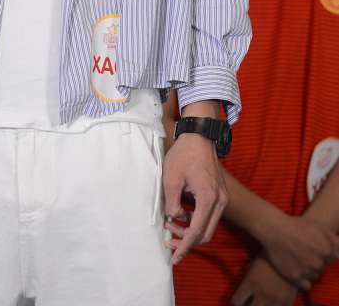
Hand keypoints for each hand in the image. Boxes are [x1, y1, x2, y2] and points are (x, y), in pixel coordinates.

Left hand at [163, 133, 227, 262]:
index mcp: (208, 198)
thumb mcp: (171, 178)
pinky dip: (196, 221)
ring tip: (171, 226)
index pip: (197, 231)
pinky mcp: (219, 194)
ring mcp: (222, 197)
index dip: (185, 246)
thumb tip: (174, 218)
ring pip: (208, 226)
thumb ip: (172, 203)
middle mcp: (220, 201)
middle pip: (206, 233)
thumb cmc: (184, 154)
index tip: (175, 257)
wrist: (199, 135)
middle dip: (187, 241)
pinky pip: (209, 215)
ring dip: (191, 231)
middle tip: (169, 242)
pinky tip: (181, 216)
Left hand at [230, 255, 297, 305]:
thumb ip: (248, 273)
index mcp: (250, 283)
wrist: (291, 254)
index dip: (236, 301)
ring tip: (261, 302)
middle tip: (248, 302)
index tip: (238, 300)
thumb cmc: (270, 256)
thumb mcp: (254, 263)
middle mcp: (261, 294)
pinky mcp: (287, 303)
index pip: (236, 301)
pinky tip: (273, 303)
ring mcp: (275, 300)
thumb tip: (245, 277)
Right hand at [260, 212, 338, 289]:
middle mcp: (319, 263)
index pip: (330, 260)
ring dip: (309, 270)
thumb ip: (333, 240)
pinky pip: (306, 286)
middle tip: (303, 252)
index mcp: (326, 251)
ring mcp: (307, 271)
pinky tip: (297, 270)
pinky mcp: (296, 277)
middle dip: (315, 262)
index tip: (312, 248)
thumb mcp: (318, 226)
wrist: (274, 229)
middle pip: (322, 268)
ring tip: (298, 259)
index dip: (321, 254)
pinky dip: (304, 280)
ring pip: (314, 276)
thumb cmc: (296, 225)